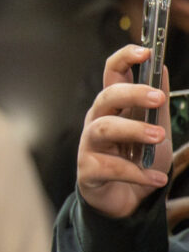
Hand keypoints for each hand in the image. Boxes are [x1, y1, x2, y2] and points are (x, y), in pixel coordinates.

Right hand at [78, 44, 171, 220]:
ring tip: (159, 136)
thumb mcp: (156, 126)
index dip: (125, 58)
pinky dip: (138, 173)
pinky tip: (156, 178)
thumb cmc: (137, 159)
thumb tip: (162, 68)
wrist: (126, 200)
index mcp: (114, 106)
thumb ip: (158, 102)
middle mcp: (98, 121)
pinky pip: (111, 167)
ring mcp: (89, 145)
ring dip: (134, 130)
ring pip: (103, 129)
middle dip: (132, 93)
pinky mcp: (88, 171)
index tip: (146, 51)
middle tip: (158, 98)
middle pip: (106, 97)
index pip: (112, 73)